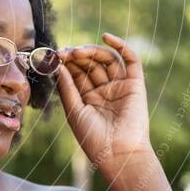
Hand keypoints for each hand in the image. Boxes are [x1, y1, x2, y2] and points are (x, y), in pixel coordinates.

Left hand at [55, 33, 153, 172]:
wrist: (118, 153)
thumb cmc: (93, 137)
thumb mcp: (74, 110)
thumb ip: (67, 87)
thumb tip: (58, 65)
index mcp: (87, 98)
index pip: (76, 73)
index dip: (66, 62)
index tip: (54, 56)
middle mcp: (104, 90)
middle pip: (90, 64)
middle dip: (76, 56)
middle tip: (64, 53)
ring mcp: (119, 86)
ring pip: (106, 60)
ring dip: (91, 52)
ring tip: (77, 52)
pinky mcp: (135, 84)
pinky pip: (130, 61)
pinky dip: (120, 46)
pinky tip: (106, 37)